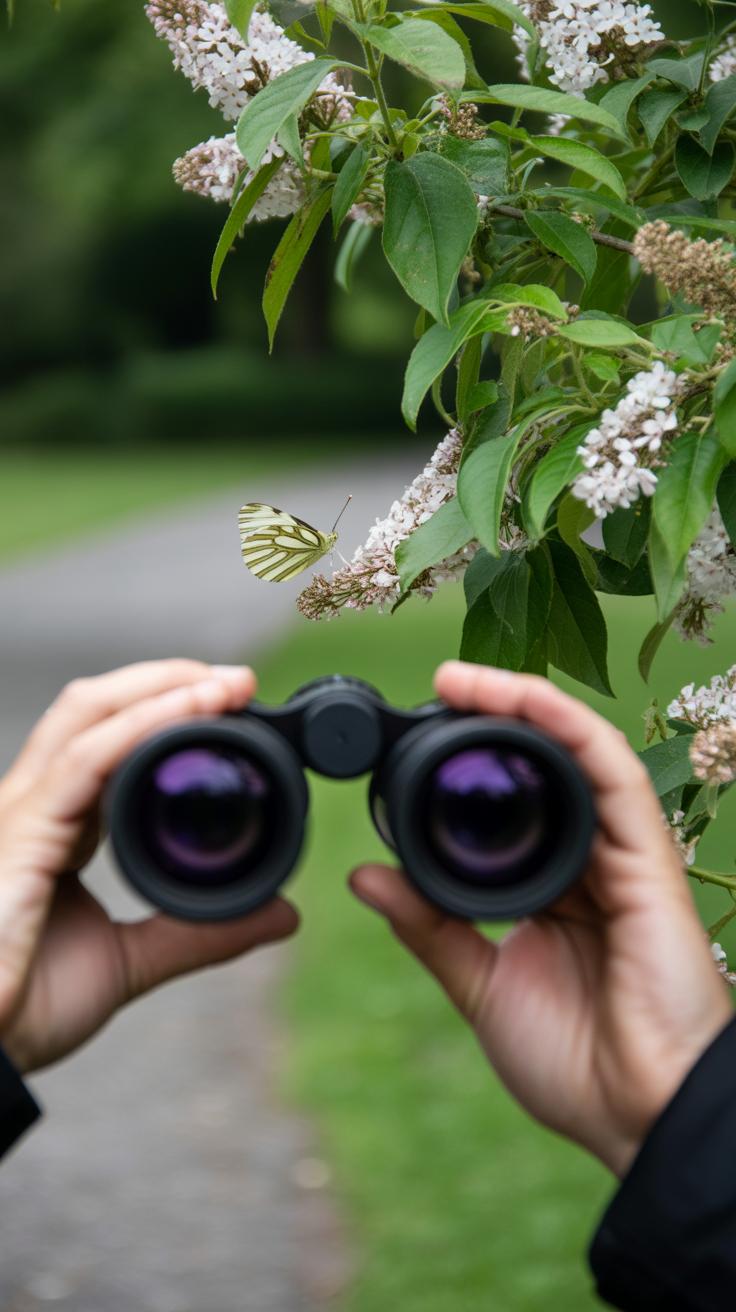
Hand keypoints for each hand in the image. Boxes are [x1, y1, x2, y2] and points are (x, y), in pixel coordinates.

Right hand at [0, 660, 297, 1073]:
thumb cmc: (24, 1009)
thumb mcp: (131, 961)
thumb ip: (199, 934)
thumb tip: (283, 914)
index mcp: (57, 826)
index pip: (107, 740)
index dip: (164, 712)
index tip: (231, 704)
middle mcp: (36, 804)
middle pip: (95, 708)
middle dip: (167, 682)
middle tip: (238, 681)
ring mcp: (23, 810)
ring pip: (89, 714)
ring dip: (163, 688)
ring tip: (225, 683)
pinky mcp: (20, 829)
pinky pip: (83, 759)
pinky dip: (141, 725)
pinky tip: (188, 710)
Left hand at [351, 660, 731, 1177]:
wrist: (637, 1116)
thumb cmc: (574, 1062)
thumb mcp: (481, 984)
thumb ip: (430, 928)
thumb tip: (365, 878)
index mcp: (554, 887)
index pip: (515, 802)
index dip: (471, 759)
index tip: (409, 734)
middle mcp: (589, 859)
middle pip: (546, 763)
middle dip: (492, 716)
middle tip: (434, 687)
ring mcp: (620, 852)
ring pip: (576, 750)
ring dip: (521, 703)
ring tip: (459, 679)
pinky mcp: (647, 852)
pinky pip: (610, 768)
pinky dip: (565, 724)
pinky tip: (522, 697)